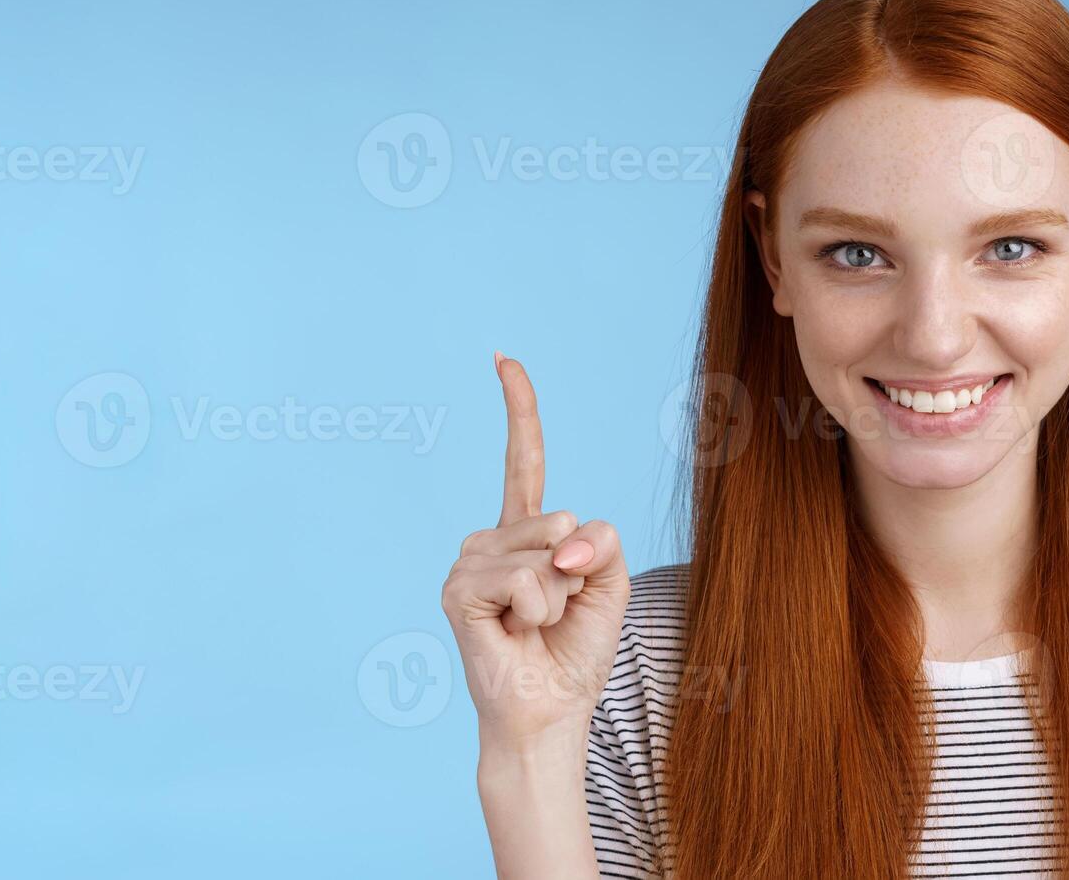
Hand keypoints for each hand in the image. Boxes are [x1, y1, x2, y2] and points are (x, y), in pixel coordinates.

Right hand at [442, 353, 631, 748]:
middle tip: (556, 612)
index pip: (525, 461)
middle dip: (579, 571)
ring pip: (546, 550)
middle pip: (561, 518)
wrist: (551, 710)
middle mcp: (491, 539)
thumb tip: (562, 540)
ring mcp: (469, 561)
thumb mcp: (610, 582)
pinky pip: (527, 579)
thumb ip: (601, 541)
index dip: (519, 410)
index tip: (503, 358)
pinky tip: (518, 633)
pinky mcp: (459, 590)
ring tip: (535, 626)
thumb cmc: (575, 651)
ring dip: (559, 597)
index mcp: (528, 533)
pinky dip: (540, 609)